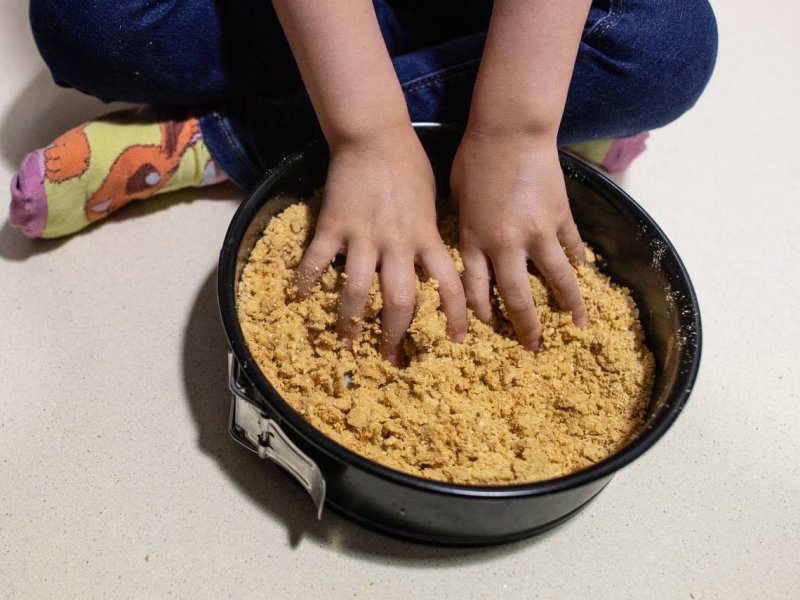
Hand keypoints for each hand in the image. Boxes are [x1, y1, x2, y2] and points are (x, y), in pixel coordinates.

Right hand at [295, 126, 466, 364]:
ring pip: (357, 290)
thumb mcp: (433, 203)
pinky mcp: (334, 224)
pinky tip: (300, 297)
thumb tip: (435, 265)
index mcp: (426, 237)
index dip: (455, 317)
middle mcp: (398, 243)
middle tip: (391, 359)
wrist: (376, 135)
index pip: (449, 286)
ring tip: (345, 342)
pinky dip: (307, 280)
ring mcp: (364, 235)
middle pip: (400, 302)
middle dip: (395, 335)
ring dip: (350, 322)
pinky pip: (317, 260)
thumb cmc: (410, 165)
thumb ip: (431, 236)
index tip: (455, 342)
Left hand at [451, 129, 587, 350]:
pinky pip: (572, 246)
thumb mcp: (457, 197)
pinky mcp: (561, 216)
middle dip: (525, 326)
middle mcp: (506, 245)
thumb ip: (464, 226)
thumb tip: (469, 243)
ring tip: (577, 326)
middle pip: (516, 297)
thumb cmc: (475, 158)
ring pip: (556, 279)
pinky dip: (578, 260)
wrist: (510, 130)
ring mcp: (538, 232)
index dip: (482, 314)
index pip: (476, 290)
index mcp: (473, 241)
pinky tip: (584, 273)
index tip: (488, 329)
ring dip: (568, 305)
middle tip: (533, 346)